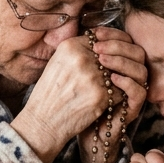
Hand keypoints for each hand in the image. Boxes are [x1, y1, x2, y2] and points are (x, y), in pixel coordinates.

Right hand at [12, 34, 110, 162]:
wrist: (43, 122)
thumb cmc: (50, 94)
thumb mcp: (58, 63)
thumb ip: (79, 50)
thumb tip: (103, 43)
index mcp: (69, 46)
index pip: (100, 40)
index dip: (107, 49)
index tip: (108, 58)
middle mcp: (81, 58)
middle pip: (111, 55)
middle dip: (113, 66)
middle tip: (108, 77)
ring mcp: (92, 76)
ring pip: (118, 72)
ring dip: (116, 81)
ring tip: (106, 89)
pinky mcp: (100, 95)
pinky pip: (120, 90)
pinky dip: (117, 96)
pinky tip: (105, 101)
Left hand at [75, 26, 147, 162]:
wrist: (72, 129)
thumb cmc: (70, 100)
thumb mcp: (74, 72)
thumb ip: (83, 54)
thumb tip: (84, 32)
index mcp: (118, 64)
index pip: (125, 41)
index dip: (113, 35)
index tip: (95, 33)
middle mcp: (130, 76)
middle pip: (136, 51)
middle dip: (118, 45)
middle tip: (98, 46)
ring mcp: (133, 92)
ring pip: (141, 70)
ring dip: (123, 62)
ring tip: (102, 60)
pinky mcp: (133, 108)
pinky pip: (139, 91)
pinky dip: (127, 82)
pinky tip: (112, 78)